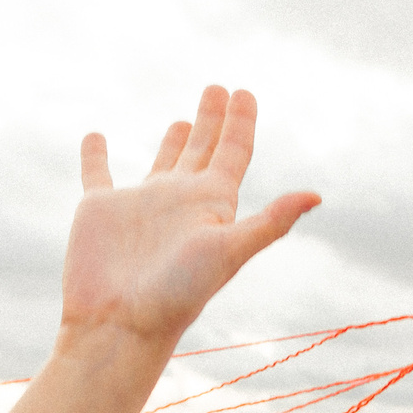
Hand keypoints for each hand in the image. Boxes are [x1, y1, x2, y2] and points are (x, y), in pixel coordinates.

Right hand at [63, 86, 319, 349]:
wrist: (122, 324)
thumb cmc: (179, 292)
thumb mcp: (230, 249)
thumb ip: (271, 221)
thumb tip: (317, 195)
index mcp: (213, 204)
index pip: (234, 152)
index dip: (241, 122)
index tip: (245, 92)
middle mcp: (181, 201)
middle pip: (203, 150)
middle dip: (212, 119)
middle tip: (219, 88)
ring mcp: (142, 204)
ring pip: (162, 161)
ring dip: (173, 139)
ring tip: (181, 118)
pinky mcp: (101, 209)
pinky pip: (97, 172)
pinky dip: (94, 154)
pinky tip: (95, 135)